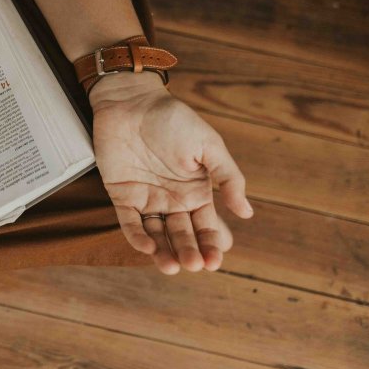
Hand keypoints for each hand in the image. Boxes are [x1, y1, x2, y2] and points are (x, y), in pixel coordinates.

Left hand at [90, 72, 252, 274]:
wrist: (132, 102)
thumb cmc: (173, 120)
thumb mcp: (208, 145)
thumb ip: (228, 178)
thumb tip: (247, 214)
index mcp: (197, 192)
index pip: (208, 227)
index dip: (213, 244)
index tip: (216, 258)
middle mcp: (173, 201)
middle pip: (184, 235)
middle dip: (191, 252)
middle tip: (195, 264)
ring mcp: (147, 199)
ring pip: (157, 235)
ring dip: (165, 253)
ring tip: (173, 266)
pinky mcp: (122, 195)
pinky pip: (129, 222)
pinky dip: (138, 238)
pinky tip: (149, 249)